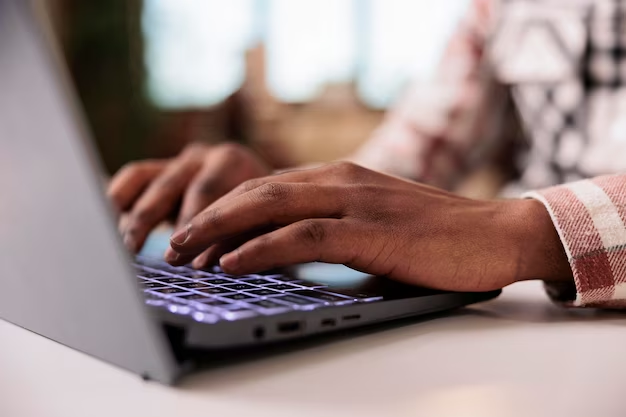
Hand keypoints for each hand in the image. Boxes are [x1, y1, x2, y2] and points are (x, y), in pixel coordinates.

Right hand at [108, 142, 269, 252]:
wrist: (266, 193)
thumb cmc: (265, 213)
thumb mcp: (262, 221)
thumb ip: (239, 236)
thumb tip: (206, 263)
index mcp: (232, 160)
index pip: (206, 189)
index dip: (190, 222)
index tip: (178, 253)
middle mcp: (202, 155)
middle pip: (171, 184)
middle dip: (159, 222)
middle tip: (140, 252)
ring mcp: (179, 161)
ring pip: (145, 179)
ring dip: (134, 215)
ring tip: (126, 247)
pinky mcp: (160, 170)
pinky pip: (133, 179)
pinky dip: (118, 199)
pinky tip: (112, 226)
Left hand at [164, 162, 570, 291]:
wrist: (495, 235)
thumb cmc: (434, 236)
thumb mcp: (372, 223)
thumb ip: (332, 227)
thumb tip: (287, 250)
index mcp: (339, 178)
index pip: (266, 188)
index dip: (224, 210)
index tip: (194, 236)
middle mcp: (341, 181)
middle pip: (257, 192)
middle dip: (209, 217)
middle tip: (172, 244)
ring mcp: (356, 201)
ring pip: (272, 207)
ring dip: (222, 231)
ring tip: (184, 253)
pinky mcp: (372, 229)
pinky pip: (305, 235)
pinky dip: (262, 247)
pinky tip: (232, 261)